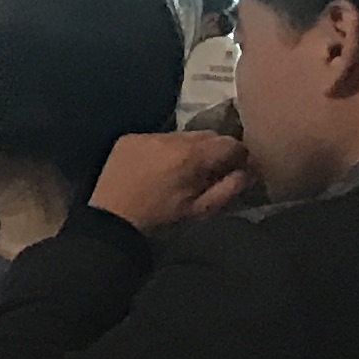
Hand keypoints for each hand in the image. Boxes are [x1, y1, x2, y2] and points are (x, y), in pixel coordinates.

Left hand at [87, 128, 251, 232]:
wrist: (110, 224)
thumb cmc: (160, 221)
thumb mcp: (200, 211)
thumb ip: (229, 188)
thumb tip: (248, 171)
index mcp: (190, 156)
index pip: (229, 142)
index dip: (238, 155)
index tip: (236, 168)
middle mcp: (169, 138)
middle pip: (206, 135)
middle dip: (213, 151)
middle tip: (209, 171)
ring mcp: (146, 136)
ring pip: (181, 136)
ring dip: (187, 149)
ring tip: (181, 171)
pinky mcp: (128, 139)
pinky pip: (156, 138)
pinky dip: (162, 150)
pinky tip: (157, 168)